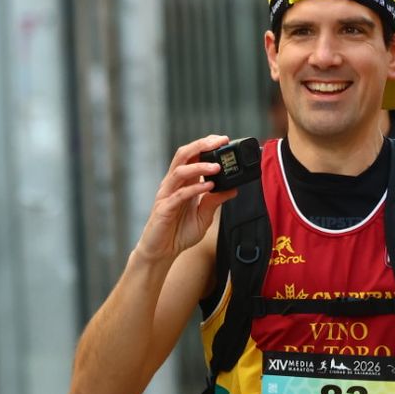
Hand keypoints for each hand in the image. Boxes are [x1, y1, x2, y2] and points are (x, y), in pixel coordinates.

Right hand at [133, 134, 238, 265]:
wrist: (162, 252)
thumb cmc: (178, 233)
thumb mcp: (204, 216)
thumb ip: (215, 201)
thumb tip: (233, 189)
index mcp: (182, 183)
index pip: (192, 156)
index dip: (206, 145)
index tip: (223, 140)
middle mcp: (173, 184)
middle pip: (183, 155)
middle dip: (201, 145)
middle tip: (219, 142)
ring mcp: (167, 195)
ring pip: (179, 171)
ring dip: (199, 166)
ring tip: (217, 166)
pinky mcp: (164, 209)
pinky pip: (179, 195)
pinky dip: (194, 188)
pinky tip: (208, 187)